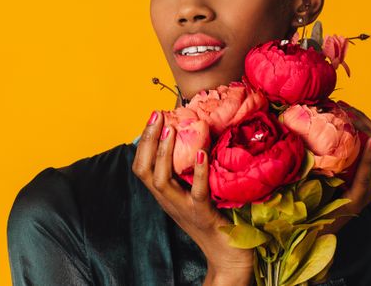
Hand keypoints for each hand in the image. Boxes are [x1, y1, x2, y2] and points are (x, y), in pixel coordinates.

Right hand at [132, 110, 253, 285]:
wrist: (228, 255)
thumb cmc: (214, 219)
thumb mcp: (194, 191)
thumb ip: (189, 171)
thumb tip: (196, 138)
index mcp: (165, 194)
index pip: (142, 166)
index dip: (144, 141)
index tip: (154, 116)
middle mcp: (168, 200)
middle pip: (144, 170)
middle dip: (148, 140)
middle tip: (156, 115)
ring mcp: (183, 208)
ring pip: (162, 181)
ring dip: (164, 153)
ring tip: (170, 130)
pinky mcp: (203, 214)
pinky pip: (197, 192)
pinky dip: (199, 171)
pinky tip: (202, 154)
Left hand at [319, 101, 370, 235]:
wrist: (307, 233)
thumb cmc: (308, 201)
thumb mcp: (314, 172)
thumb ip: (316, 154)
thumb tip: (299, 126)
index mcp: (361, 171)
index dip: (361, 119)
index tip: (343, 105)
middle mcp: (369, 179)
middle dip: (365, 120)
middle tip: (345, 107)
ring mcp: (367, 190)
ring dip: (368, 130)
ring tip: (353, 116)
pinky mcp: (359, 200)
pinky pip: (368, 175)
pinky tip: (369, 143)